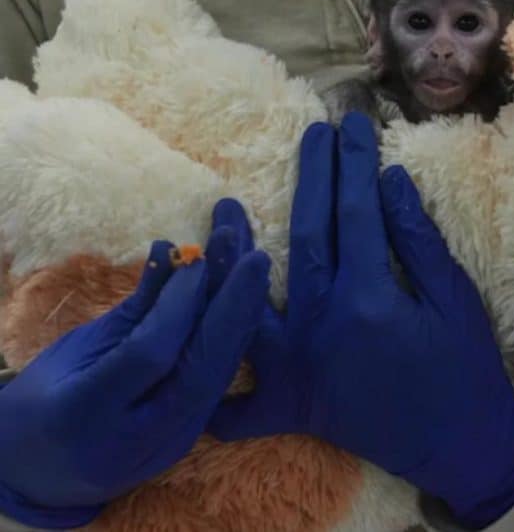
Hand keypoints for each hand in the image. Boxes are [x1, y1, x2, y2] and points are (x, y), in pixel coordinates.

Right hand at [0, 200, 269, 529]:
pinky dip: (232, 341)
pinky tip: (246, 304)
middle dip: (233, 311)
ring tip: (255, 272)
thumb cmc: (41, 402)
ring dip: (242, 320)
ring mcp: (167, 446)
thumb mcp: (75, 350)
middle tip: (256, 259)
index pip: (150, 354)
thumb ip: (132, 309)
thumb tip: (170, 251)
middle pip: (199, 370)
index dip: (178, 305)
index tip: (199, 258)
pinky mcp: (188, 439)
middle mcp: (135, 437)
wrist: (41, 478)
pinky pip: (216, 384)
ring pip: (217, 377)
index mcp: (85, 412)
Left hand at [209, 114, 513, 527]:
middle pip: (306, 238)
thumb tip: (390, 181)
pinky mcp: (292, 404)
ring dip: (232, 257)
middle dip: (311, 179)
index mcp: (370, 299)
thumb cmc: (467, 370)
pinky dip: (216, 380)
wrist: (463, 447)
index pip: (355, 214)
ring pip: (248, 305)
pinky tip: (194, 347)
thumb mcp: (456, 300)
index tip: (352, 124)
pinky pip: (239, 402)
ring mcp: (298, 369)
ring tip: (225, 208)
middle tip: (314, 134)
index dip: (354, 163)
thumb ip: (419, 240)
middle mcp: (322, 328)